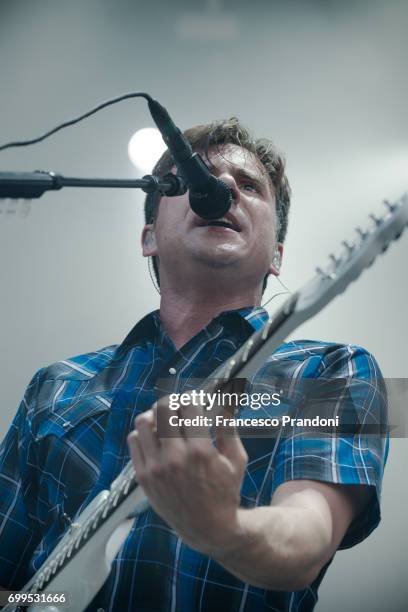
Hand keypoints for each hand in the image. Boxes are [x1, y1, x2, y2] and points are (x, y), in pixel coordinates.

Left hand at [127, 395, 247, 555]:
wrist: (207, 528)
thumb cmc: (225, 492)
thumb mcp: (236, 459)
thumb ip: (228, 427)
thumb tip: (225, 399)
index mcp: (201, 451)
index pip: (189, 406)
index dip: (193, 397)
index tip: (197, 400)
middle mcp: (175, 458)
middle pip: (164, 409)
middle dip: (174, 402)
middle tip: (181, 407)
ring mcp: (155, 467)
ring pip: (143, 422)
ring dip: (155, 415)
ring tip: (165, 420)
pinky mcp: (143, 477)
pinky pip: (134, 441)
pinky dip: (144, 433)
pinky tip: (155, 437)